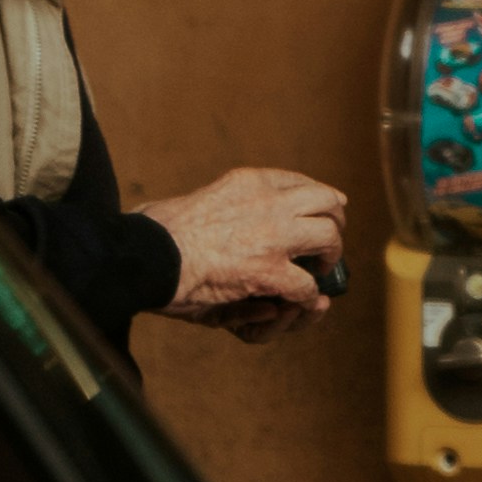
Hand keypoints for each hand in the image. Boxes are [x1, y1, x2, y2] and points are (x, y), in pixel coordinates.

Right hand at [141, 163, 348, 331]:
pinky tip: (299, 300)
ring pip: (328, 236)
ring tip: (322, 269)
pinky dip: (306, 295)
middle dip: (334, 220)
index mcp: (248, 182)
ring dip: (330, 255)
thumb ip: (215, 201)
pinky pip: (306, 284)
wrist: (148, 255)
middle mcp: (268, 202)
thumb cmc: (157, 231)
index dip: (315, 196)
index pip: (297, 181)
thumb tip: (209, 206)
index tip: (320, 207)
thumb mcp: (193, 198)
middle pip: (326, 200)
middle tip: (330, 238)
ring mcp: (273, 236)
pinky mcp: (268, 272)